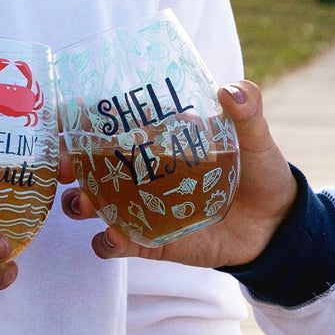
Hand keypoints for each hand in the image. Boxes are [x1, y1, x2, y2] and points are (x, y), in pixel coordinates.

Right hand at [62, 81, 300, 269]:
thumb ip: (248, 112)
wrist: (274, 224)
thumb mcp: (255, 136)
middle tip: (60, 164)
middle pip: (89, 163)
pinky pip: (116, 243)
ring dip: (80, 202)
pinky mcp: (150, 240)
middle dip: (65, 162)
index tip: (61, 114)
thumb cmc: (258, 170)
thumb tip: (231, 91)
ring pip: (94, 203)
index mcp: (158, 137)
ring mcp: (141, 206)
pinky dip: (108, 242)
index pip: (111, 123)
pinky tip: (114, 237)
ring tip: (84, 201)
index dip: (80, 118)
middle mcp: (140, 169)